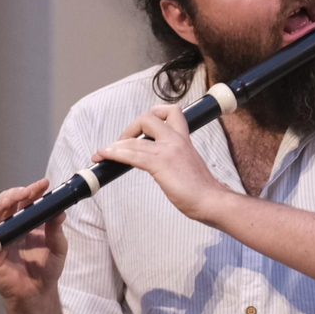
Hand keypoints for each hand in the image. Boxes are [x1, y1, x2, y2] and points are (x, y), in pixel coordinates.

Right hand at [0, 179, 67, 304]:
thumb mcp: (58, 247)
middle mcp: (14, 225)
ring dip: (3, 203)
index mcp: (30, 221)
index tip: (44, 183)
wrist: (37, 292)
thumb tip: (60, 210)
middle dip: (17, 192)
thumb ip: (57, 230)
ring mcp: (2, 236)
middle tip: (29, 191)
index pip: (28, 199)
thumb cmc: (48, 269)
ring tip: (14, 198)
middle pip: (9, 201)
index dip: (34, 189)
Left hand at [94, 104, 232, 224]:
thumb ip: (178, 159)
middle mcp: (176, 140)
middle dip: (130, 128)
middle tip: (123, 143)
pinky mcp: (160, 164)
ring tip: (103, 153)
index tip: (143, 129)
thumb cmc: (204, 190)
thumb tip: (166, 165)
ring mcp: (168, 151)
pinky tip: (105, 157)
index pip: (171, 113)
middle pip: (148, 117)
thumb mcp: (190, 165)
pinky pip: (132, 155)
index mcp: (185, 139)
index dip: (154, 114)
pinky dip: (115, 154)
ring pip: (134, 139)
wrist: (212, 201)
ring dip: (114, 146)